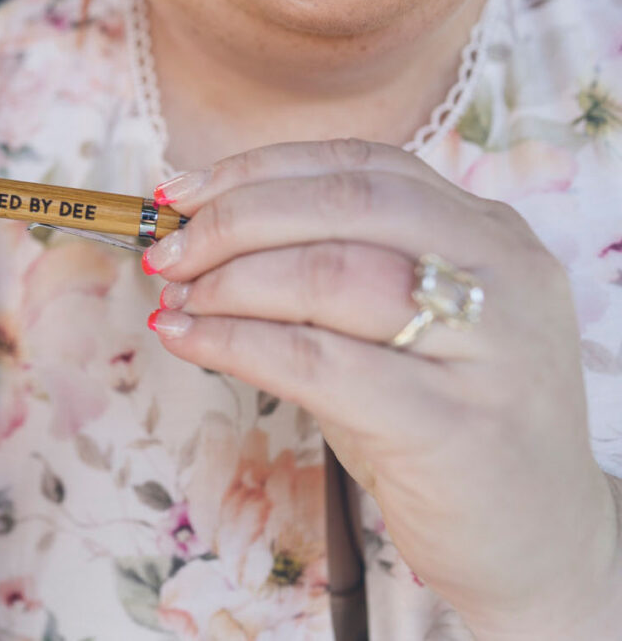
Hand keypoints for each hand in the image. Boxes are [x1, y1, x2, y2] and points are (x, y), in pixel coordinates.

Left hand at [143, 139, 619, 637]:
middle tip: (166, 251)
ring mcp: (488, 346)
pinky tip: (189, 339)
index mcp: (489, 232)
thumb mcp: (399, 330)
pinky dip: (236, 343)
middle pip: (343, 203)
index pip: (362, 165)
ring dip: (228, 281)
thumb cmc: (444, 423)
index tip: (181, 192)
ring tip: (177, 298)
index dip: (258, 169)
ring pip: (329, 274)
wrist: (538, 540)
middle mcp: (502, 271)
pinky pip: (318, 362)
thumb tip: (201, 242)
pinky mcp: (454, 423)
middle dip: (232, 220)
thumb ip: (326, 274)